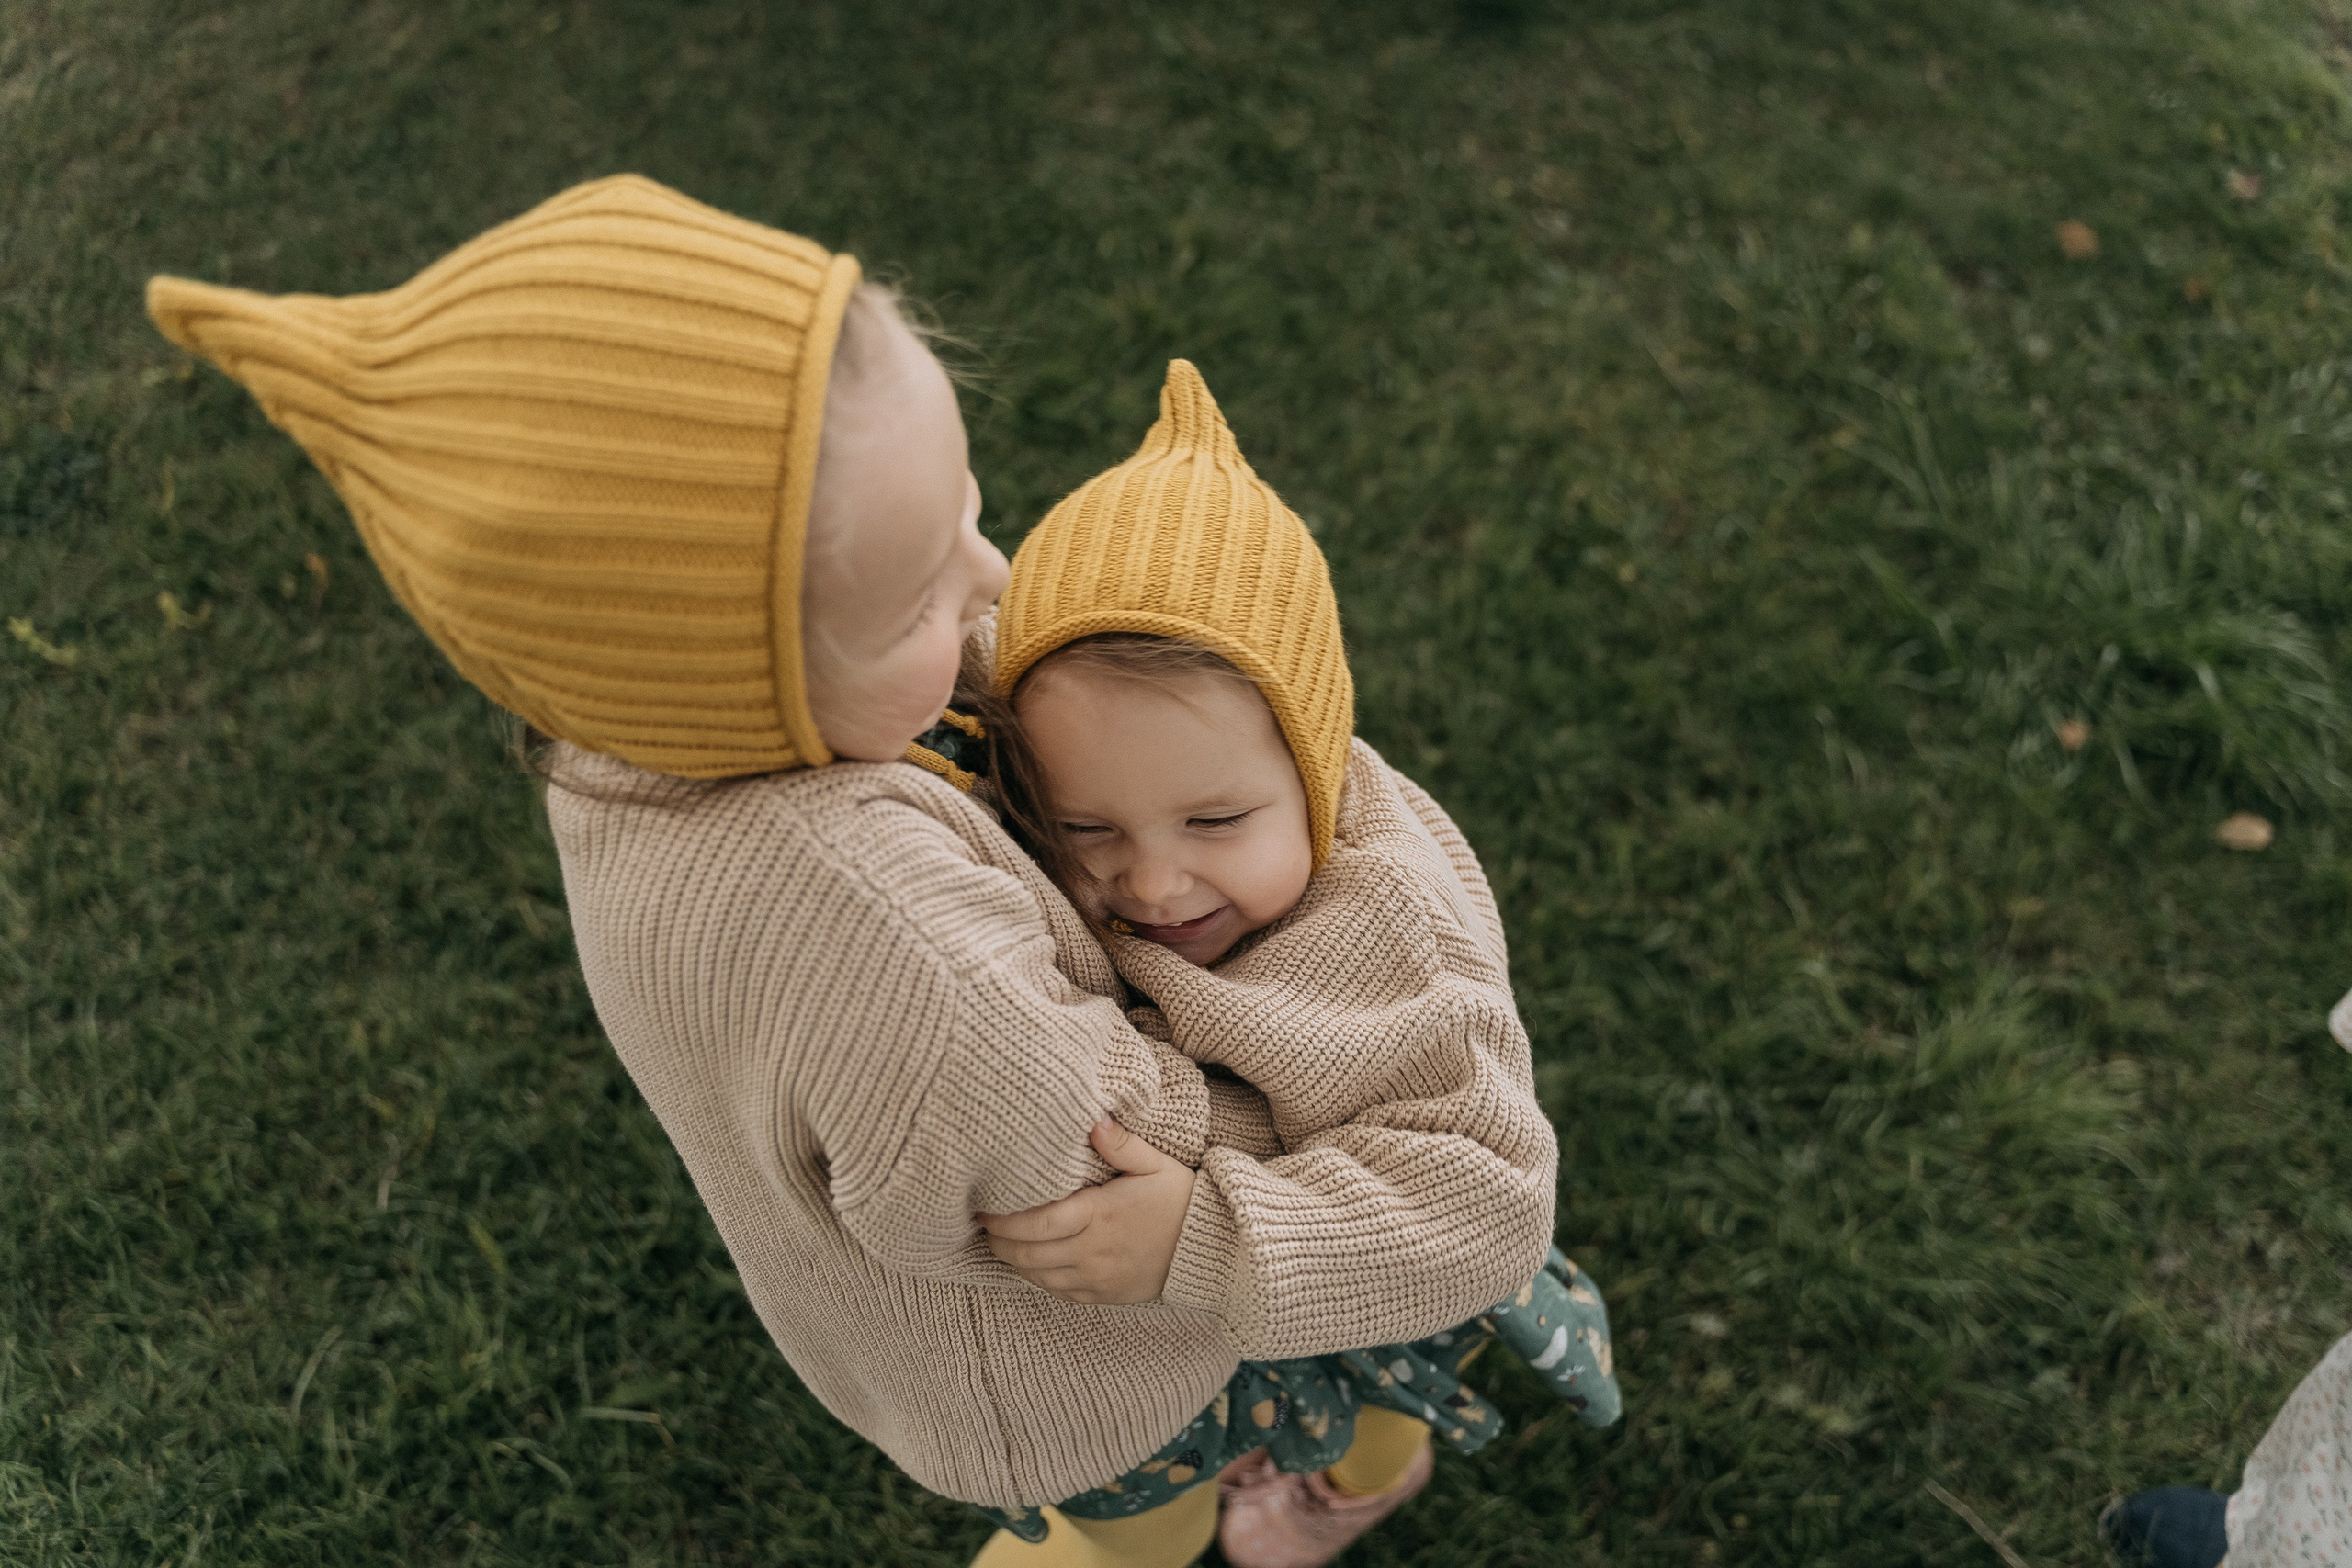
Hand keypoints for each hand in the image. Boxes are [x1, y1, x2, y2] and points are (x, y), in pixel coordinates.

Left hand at [978, 1119, 1197, 1303]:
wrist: (1211, 1247)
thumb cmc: (1181, 1199)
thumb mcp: (1155, 1163)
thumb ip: (1121, 1144)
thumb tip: (1092, 1121)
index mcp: (1100, 1215)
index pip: (1038, 1222)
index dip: (1004, 1220)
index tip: (983, 1209)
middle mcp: (1094, 1251)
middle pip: (1029, 1254)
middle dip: (999, 1241)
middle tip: (983, 1225)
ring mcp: (1098, 1278)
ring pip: (1038, 1277)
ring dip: (1014, 1262)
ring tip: (999, 1243)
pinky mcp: (1105, 1295)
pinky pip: (1059, 1293)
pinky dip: (1037, 1280)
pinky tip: (1030, 1265)